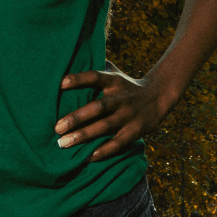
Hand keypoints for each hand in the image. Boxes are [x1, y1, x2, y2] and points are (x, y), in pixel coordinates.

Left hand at [54, 68, 173, 161]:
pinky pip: (118, 143)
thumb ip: (96, 69)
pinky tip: (87, 157)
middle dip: (76, 118)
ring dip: (84, 136)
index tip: (60, 84)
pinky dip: (104, 150)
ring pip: (105, 126)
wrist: (159, 96)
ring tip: (63, 144)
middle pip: (98, 107)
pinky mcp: (136, 130)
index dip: (78, 79)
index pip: (95, 77)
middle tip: (56, 127)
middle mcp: (121, 97)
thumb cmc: (126, 86)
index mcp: (114, 81)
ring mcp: (129, 115)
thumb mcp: (115, 74)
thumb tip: (71, 60)